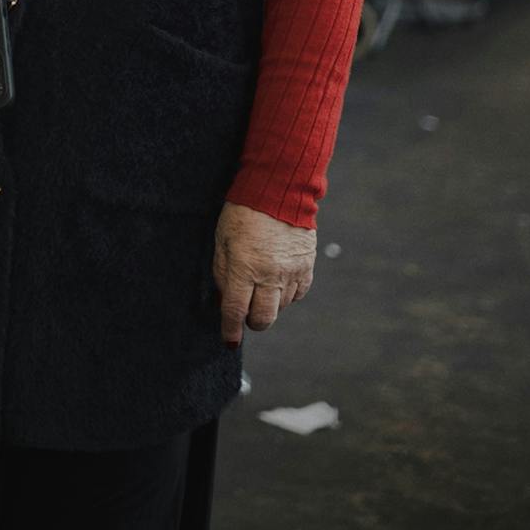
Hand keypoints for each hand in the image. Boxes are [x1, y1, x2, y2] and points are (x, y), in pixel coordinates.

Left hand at [212, 201, 315, 346]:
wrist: (278, 191)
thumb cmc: (243, 212)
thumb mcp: (222, 240)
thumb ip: (223, 273)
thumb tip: (225, 300)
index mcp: (244, 267)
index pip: (236, 311)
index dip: (231, 329)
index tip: (229, 339)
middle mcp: (269, 274)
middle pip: (263, 319)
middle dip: (251, 322)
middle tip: (246, 313)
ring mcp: (291, 272)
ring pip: (280, 308)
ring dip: (269, 304)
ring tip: (261, 285)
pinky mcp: (306, 267)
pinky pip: (298, 294)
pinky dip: (287, 294)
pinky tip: (278, 280)